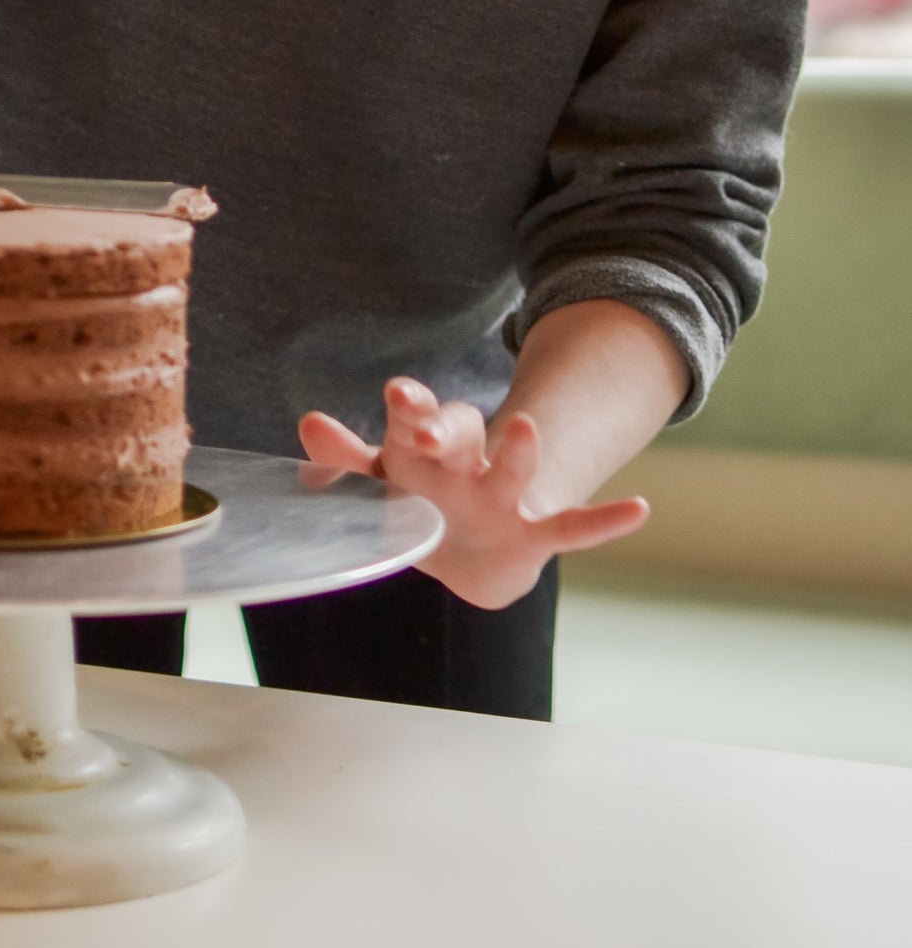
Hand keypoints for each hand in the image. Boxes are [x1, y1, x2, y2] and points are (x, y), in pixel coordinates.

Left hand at [299, 376, 648, 610]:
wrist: (470, 555)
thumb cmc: (418, 501)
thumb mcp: (379, 481)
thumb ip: (346, 457)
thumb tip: (306, 424)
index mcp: (422, 448)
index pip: (413, 419)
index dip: (407, 406)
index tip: (398, 392)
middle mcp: (465, 465)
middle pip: (458, 434)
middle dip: (442, 426)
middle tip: (423, 416)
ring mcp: (502, 498)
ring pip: (511, 471)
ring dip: (517, 452)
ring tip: (524, 426)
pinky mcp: (533, 534)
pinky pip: (571, 528)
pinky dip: (605, 521)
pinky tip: (640, 510)